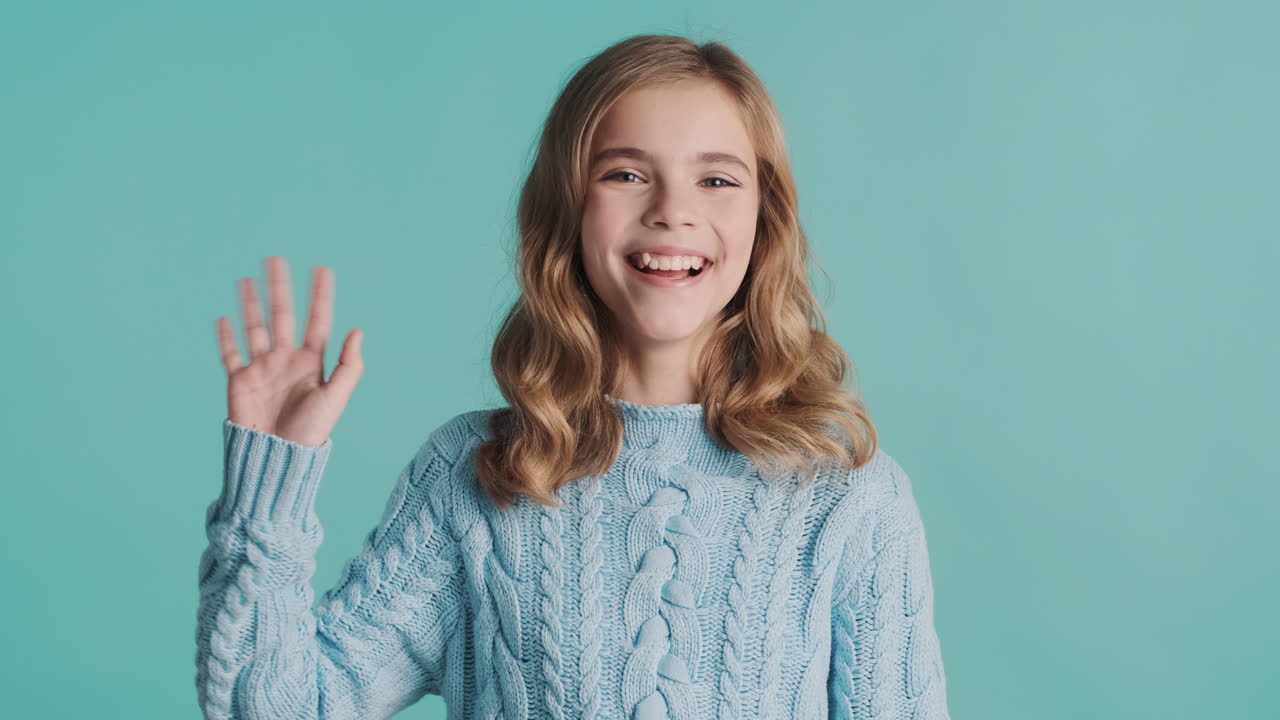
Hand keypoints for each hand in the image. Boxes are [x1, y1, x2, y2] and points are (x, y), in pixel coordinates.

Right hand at [215, 256, 363, 446]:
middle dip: (280, 289)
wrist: (277, 457)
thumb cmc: (311, 432)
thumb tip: (358, 330)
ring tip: (247, 279)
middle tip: (275, 260)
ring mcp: (262, 369)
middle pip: (282, 316)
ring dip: (251, 304)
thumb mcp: (335, 398)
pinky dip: (226, 337)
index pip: (317, 321)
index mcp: (312, 363)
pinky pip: (231, 354)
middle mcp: (286, 360)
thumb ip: (348, 365)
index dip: (320, 296)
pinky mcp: (240, 381)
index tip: (322, 270)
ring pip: (255, 327)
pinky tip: (224, 318)